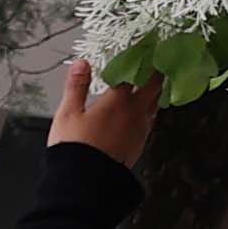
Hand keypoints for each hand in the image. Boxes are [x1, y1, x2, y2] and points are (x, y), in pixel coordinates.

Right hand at [46, 57, 161, 167]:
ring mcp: (140, 129)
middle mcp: (134, 113)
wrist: (85, 181)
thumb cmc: (74, 147)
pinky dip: (150, 110)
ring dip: (156, 92)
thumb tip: (82, 63)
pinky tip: (144, 113)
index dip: (139, 59)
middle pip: (153, 87)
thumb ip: (76, 86)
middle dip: (156, 72)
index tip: (146, 47)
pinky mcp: (139, 144)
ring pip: (155, 104)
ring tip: (155, 83)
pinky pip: (149, 121)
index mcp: (118, 101)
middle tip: (159, 61)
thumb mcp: (68, 113)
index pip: (133, 73)